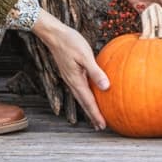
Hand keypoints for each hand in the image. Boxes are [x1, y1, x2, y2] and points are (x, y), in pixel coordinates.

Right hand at [31, 11, 108, 129]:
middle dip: (92, 115)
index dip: (95, 114)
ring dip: (89, 107)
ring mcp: (70, 77)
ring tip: (96, 116)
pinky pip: (80, 88)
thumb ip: (95, 72)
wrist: (54, 34)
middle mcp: (72, 82)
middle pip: (84, 103)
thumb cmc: (71, 42)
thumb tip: (106, 87)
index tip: (102, 125)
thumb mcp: (85, 55)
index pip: (88, 101)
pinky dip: (86, 96)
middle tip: (100, 127)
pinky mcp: (71, 72)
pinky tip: (91, 93)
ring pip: (81, 96)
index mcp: (76, 80)